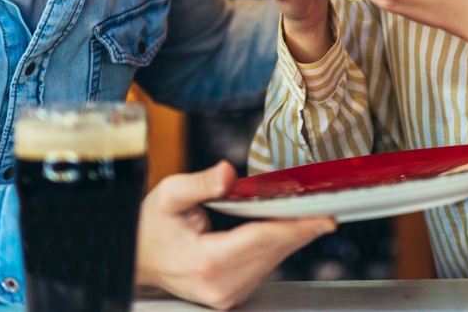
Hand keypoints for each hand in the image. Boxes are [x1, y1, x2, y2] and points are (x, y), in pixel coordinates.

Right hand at [135, 161, 334, 309]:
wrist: (137, 257)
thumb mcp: (169, 196)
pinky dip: (278, 247)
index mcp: (206, 262)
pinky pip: (264, 267)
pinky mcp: (231, 294)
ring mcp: (227, 294)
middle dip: (303, 229)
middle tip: (330, 210)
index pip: (261, 240)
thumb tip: (227, 173)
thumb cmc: (151, 227)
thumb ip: (200, 184)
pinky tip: (289, 230)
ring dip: (293, 238)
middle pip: (274, 252)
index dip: (296, 226)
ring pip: (273, 261)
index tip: (324, 217)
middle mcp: (220, 285)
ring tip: (314, 216)